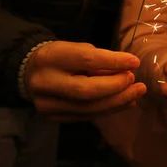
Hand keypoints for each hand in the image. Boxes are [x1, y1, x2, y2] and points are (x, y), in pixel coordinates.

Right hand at [25, 41, 146, 121]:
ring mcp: (46, 104)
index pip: (87, 60)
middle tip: (137, 84)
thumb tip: (127, 71)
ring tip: (136, 94)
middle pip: (87, 90)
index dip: (114, 62)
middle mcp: (45, 82)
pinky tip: (124, 103)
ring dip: (117, 102)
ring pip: (88, 108)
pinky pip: (85, 116)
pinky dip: (108, 110)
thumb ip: (100, 60)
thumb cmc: (62, 57)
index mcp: (51, 58)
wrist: (30, 72)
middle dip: (117, 88)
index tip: (135, 62)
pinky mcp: (52, 117)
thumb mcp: (78, 50)